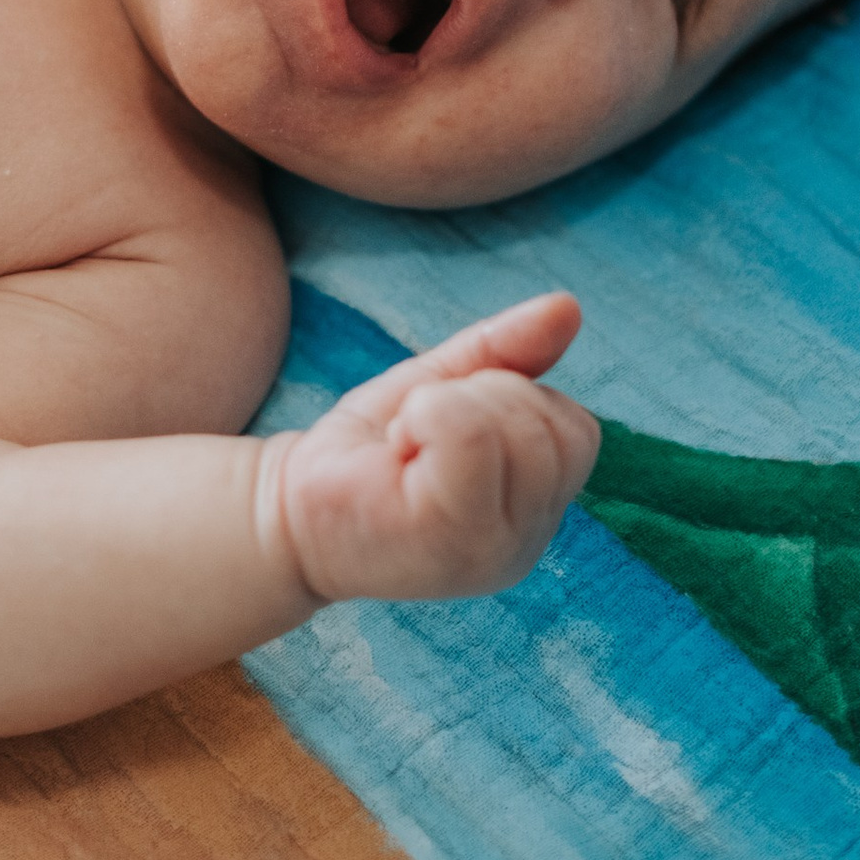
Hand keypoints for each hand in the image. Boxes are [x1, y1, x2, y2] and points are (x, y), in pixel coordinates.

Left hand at [258, 292, 600, 613]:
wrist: (283, 508)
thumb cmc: (365, 450)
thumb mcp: (441, 387)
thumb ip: (505, 353)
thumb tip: (567, 307)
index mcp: (532, 513)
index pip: (577, 431)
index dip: (514, 399)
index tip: (446, 421)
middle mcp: (524, 544)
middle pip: (553, 429)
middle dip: (483, 399)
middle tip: (420, 431)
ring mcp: (492, 552)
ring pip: (516, 428)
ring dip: (447, 409)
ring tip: (408, 446)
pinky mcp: (446, 543)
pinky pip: (468, 437)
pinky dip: (427, 419)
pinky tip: (396, 452)